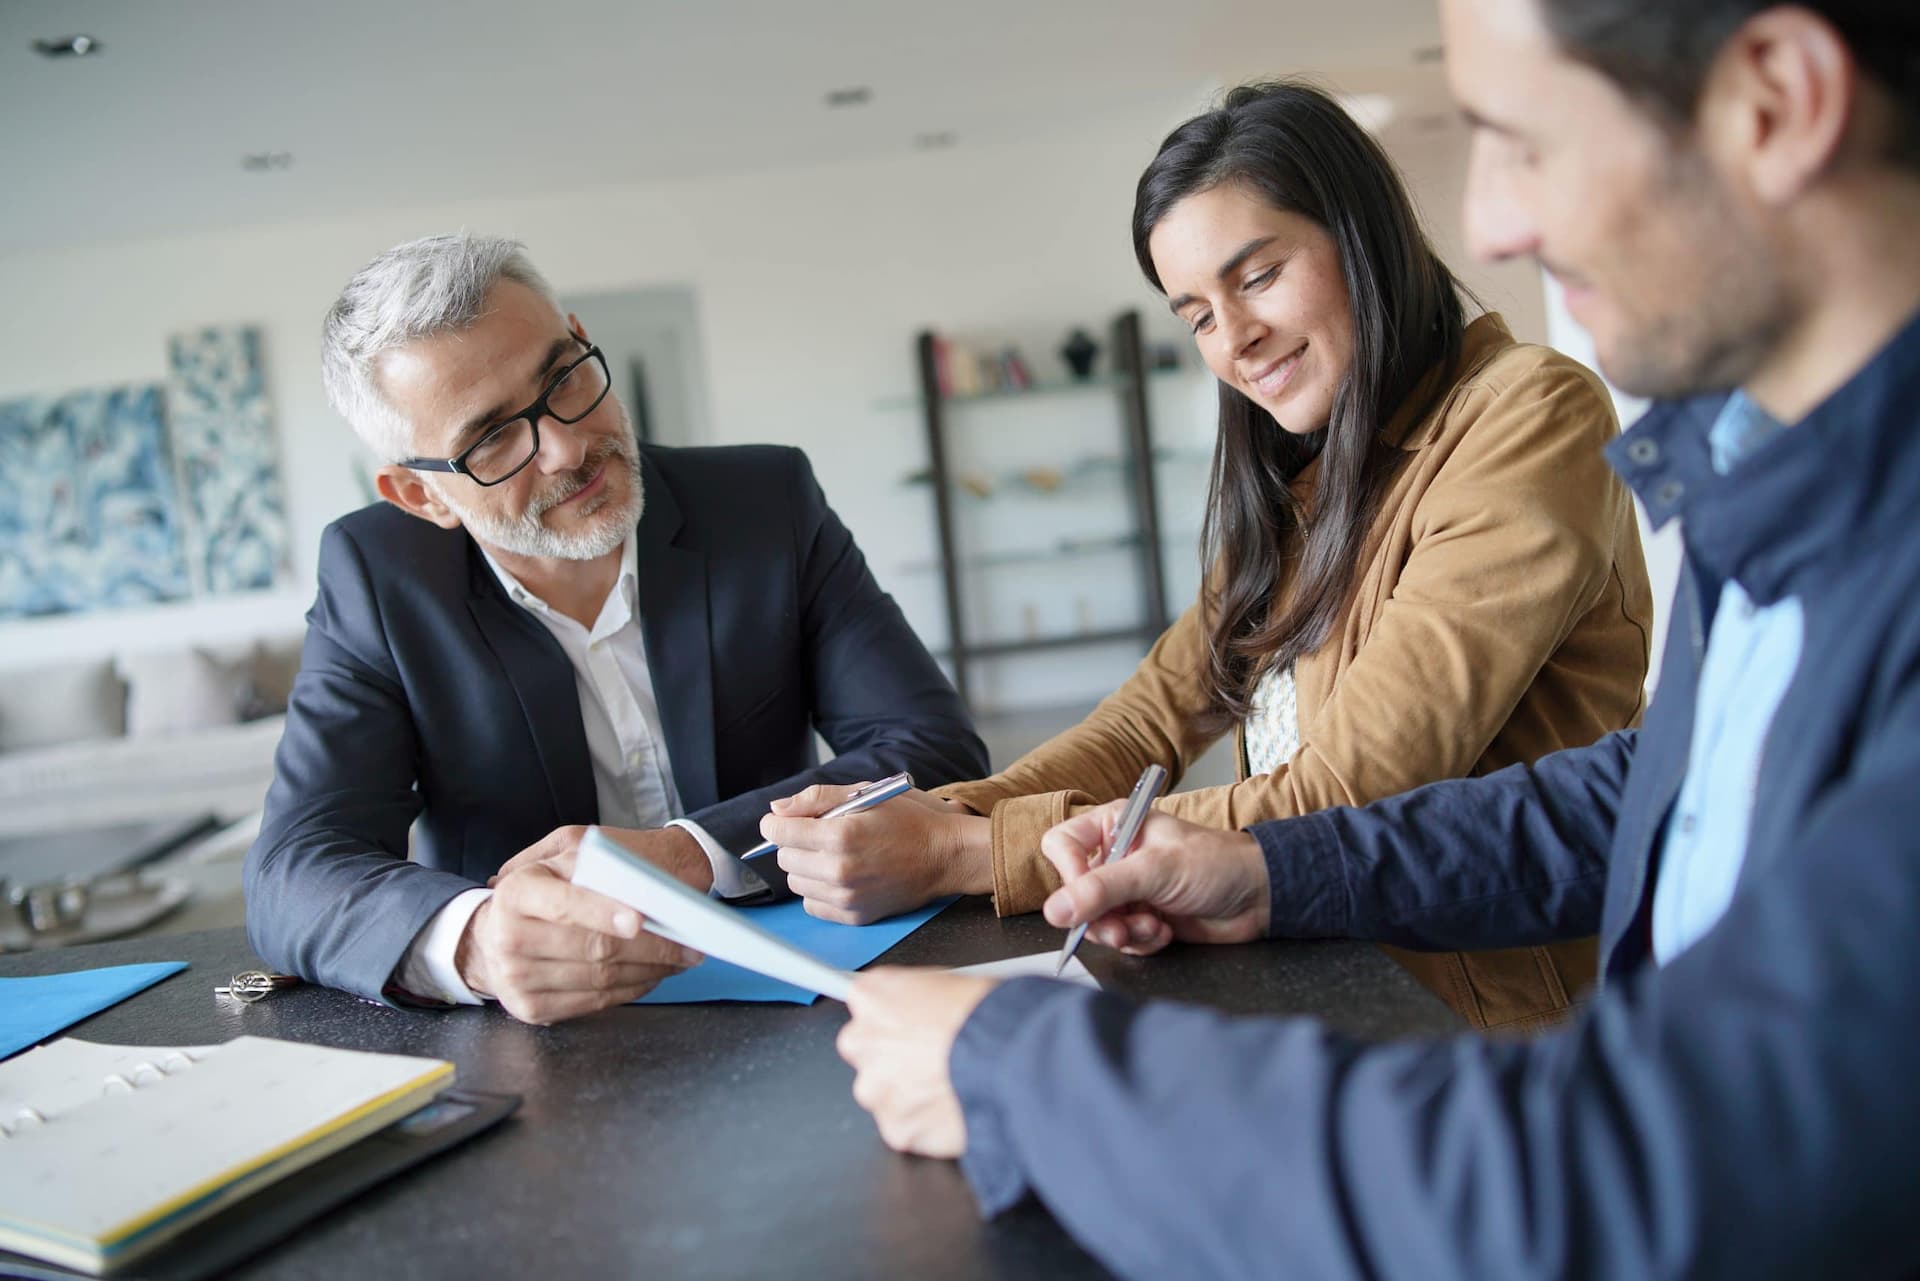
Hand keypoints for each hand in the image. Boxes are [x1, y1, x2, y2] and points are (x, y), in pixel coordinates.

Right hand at [460, 825, 711, 1023]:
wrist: (498, 929)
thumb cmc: (544, 886)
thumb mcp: (562, 855)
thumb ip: (591, 863)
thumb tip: (636, 886)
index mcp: (516, 892)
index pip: (565, 904)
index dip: (603, 912)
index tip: (640, 919)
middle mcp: (509, 937)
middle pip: (594, 948)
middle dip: (651, 948)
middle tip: (691, 944)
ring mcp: (516, 978)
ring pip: (601, 979)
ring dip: (651, 971)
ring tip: (682, 958)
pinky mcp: (530, 1007)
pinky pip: (595, 1002)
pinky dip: (633, 988)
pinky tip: (655, 974)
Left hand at [759, 783, 991, 923]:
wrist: (945, 856)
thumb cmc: (910, 821)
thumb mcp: (866, 794)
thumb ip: (817, 798)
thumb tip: (779, 808)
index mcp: (840, 834)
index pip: (778, 832)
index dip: (776, 822)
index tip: (784, 821)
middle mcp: (839, 869)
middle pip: (784, 858)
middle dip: (795, 843)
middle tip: (820, 835)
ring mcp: (846, 896)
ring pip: (796, 883)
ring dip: (806, 867)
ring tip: (833, 855)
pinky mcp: (854, 915)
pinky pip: (812, 905)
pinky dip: (819, 890)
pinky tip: (840, 876)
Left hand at [837, 967, 996, 1158]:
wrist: (1010, 1060)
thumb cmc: (989, 1015)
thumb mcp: (953, 980)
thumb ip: (921, 997)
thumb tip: (928, 1007)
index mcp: (872, 995)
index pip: (868, 1005)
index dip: (897, 1018)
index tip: (911, 1025)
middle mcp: (862, 1041)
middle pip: (869, 1053)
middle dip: (896, 1059)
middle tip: (935, 1059)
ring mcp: (875, 1089)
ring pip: (886, 1095)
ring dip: (910, 1095)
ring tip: (951, 1086)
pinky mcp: (895, 1129)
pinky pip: (908, 1129)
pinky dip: (928, 1125)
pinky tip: (956, 1109)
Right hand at [1039, 803, 1268, 955]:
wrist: (1259, 897)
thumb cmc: (1218, 863)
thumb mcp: (1155, 871)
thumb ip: (1102, 889)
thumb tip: (1056, 909)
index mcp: (1114, 826)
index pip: (1062, 846)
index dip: (1069, 874)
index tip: (1086, 897)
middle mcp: (1115, 857)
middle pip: (1075, 893)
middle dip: (1101, 916)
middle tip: (1123, 926)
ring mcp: (1127, 890)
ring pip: (1096, 922)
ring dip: (1124, 932)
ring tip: (1154, 925)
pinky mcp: (1140, 918)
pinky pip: (1119, 939)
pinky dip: (1141, 941)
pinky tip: (1165, 931)